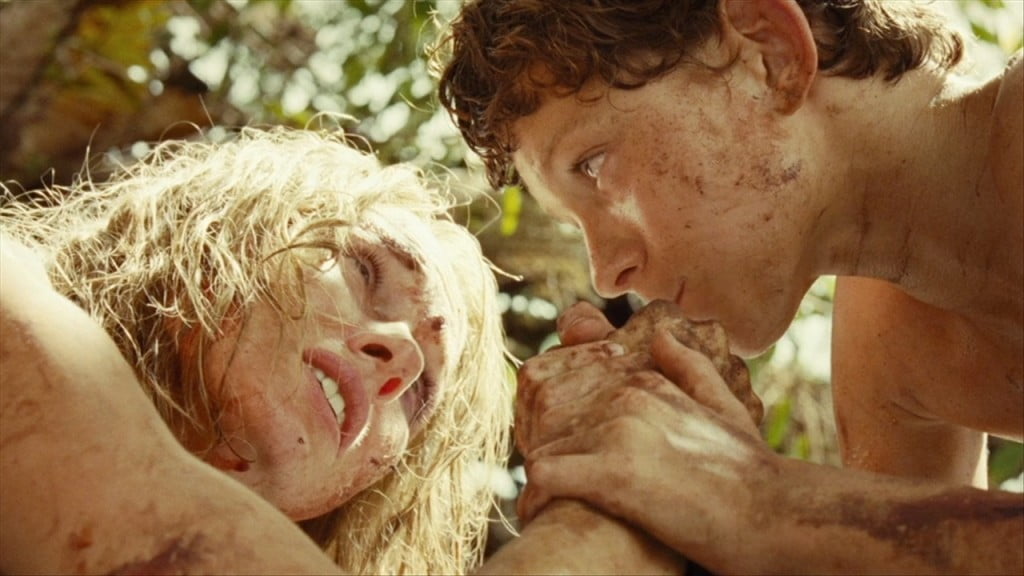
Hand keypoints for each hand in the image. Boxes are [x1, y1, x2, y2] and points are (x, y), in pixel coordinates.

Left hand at [515, 306, 776, 570]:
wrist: (776, 516)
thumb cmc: (752, 472)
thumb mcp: (726, 408)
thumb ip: (692, 370)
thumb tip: (664, 336)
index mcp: (646, 383)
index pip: (577, 400)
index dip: (568, 433)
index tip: (567, 460)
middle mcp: (627, 398)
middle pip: (554, 423)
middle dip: (548, 454)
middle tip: (549, 489)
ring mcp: (618, 433)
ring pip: (543, 447)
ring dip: (540, 481)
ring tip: (544, 507)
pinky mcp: (610, 475)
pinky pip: (542, 478)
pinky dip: (535, 500)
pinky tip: (543, 516)